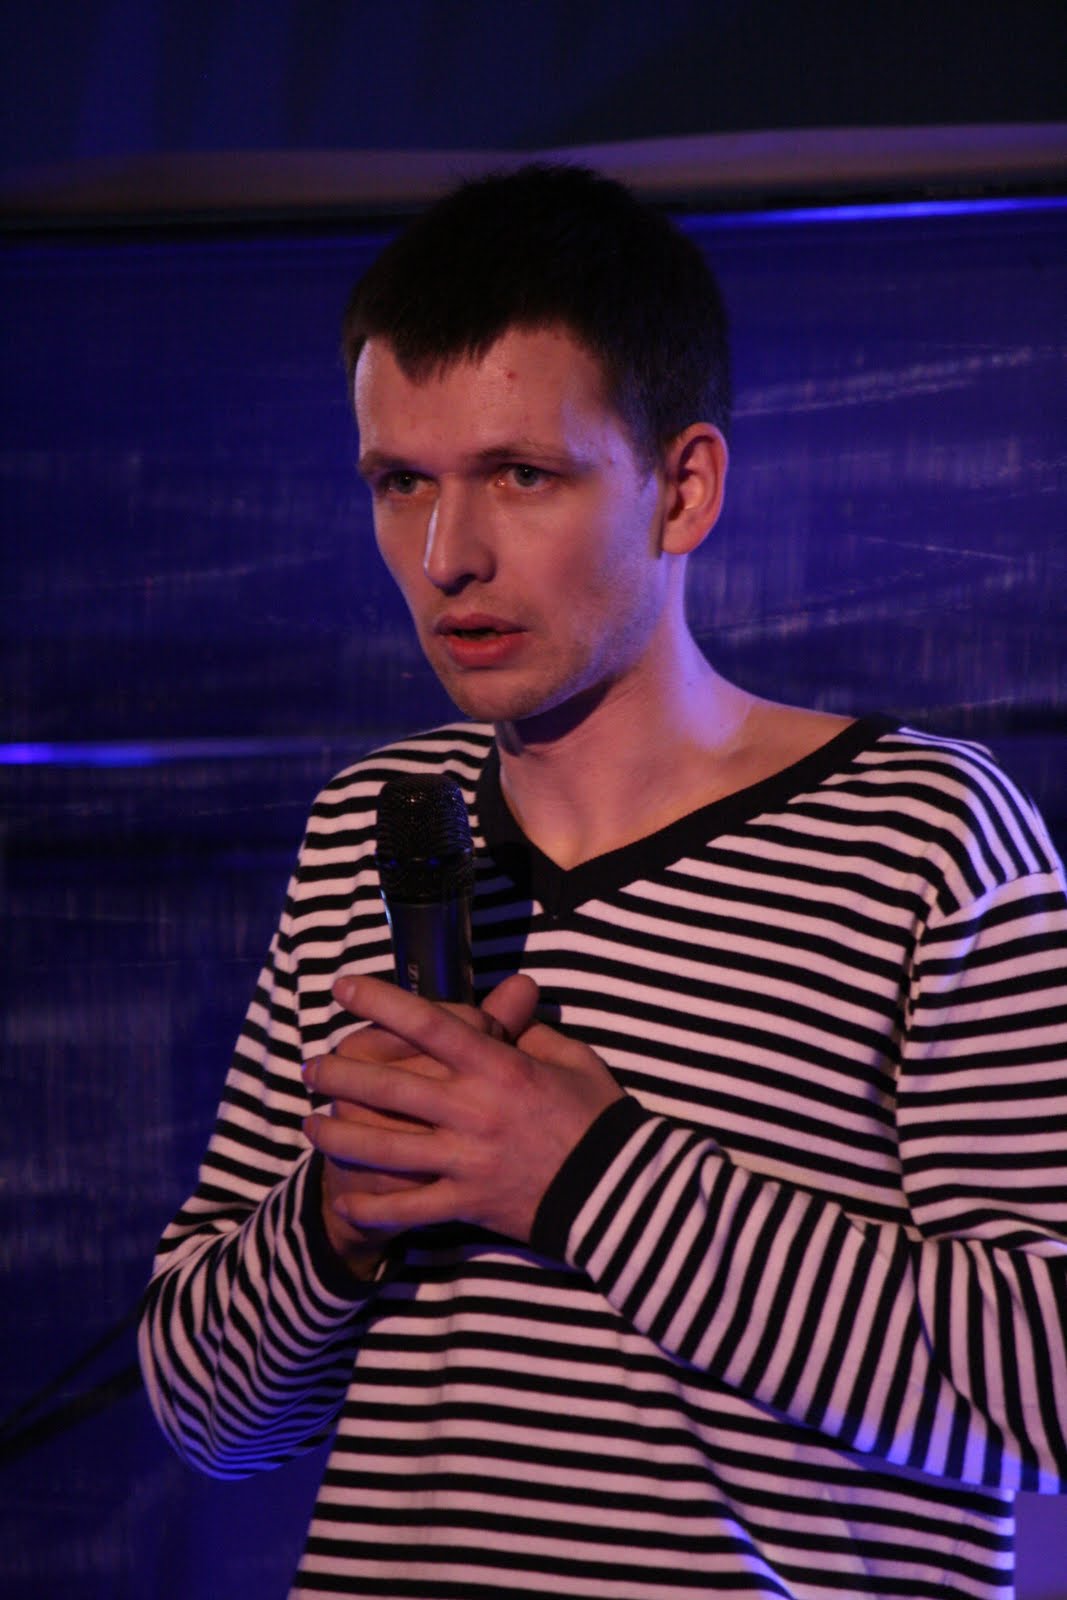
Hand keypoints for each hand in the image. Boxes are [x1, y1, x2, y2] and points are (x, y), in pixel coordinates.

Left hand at [302, 973, 623, 1247]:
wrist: (621, 1193)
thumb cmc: (598, 1117)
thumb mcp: (571, 1060)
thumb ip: (529, 1035)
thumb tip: (502, 1016)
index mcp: (498, 1067)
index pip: (427, 1024)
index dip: (379, 1001)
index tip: (343, 987)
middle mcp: (473, 1110)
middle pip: (389, 1085)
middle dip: (340, 1074)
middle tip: (311, 1068)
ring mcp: (466, 1160)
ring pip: (385, 1146)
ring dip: (339, 1135)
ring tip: (309, 1125)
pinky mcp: (468, 1203)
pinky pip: (409, 1207)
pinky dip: (373, 1207)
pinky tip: (344, 1199)